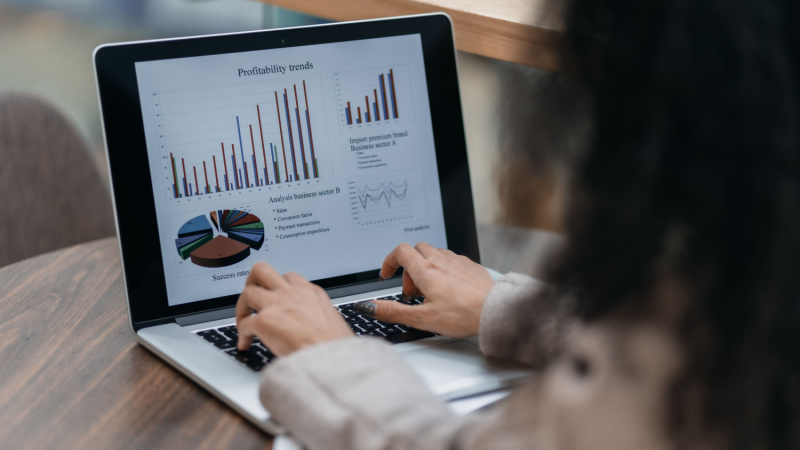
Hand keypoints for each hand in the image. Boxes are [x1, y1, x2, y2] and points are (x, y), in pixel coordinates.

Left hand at [236, 262, 352, 355]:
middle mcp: (292, 293)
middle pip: (262, 271)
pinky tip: (245, 344)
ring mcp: (277, 304)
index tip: (274, 300)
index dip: (277, 289)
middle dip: (251, 283)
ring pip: (248, 291)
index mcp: (310, 292)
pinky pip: (244, 323)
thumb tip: (307, 324)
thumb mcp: (331, 320)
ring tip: (245, 322)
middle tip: (250, 299)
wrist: (331, 361)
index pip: (288, 277)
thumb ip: (315, 314)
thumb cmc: (334, 348)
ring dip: (242, 308)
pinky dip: (242, 334)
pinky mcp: (265, 320)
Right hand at [354, 242, 494, 337]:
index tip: (387, 275)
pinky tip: (449, 289)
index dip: (389, 261)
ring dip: (426, 267)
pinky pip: (452, 259)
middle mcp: (441, 260)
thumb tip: (369, 307)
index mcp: (426, 271)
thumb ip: (393, 311)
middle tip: (412, 292)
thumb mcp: (422, 318)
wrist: (495, 312)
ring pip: (435, 253)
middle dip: (408, 267)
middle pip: (416, 249)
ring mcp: (458, 261)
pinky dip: (444, 269)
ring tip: (430, 292)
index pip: (400, 251)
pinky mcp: (471, 266)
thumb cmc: (462, 316)